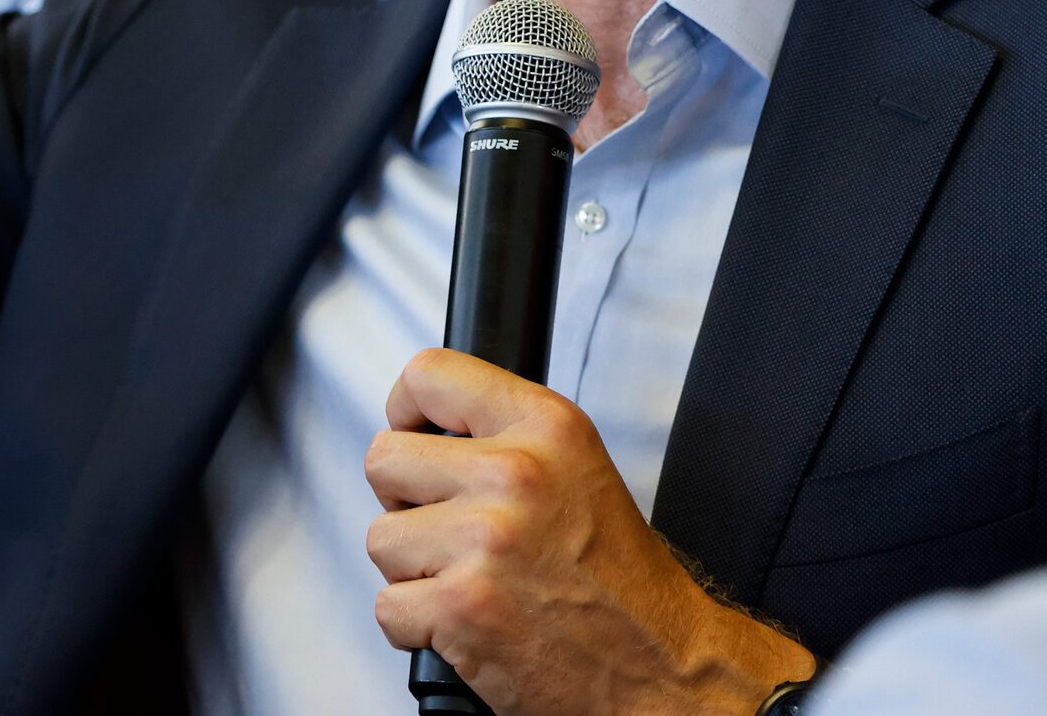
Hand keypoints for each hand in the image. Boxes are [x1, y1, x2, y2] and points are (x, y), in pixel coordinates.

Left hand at [365, 349, 812, 715]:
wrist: (664, 671)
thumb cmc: (619, 581)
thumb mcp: (576, 469)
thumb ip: (503, 436)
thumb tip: (417, 427)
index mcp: (548, 428)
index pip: (429, 374)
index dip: (405, 410)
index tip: (413, 437)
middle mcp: (516, 475)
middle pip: (384, 460)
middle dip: (406, 503)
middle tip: (454, 533)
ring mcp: (485, 540)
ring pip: (381, 538)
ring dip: (414, 571)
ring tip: (473, 583)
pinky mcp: (462, 606)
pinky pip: (388, 606)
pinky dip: (416, 627)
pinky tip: (468, 625)